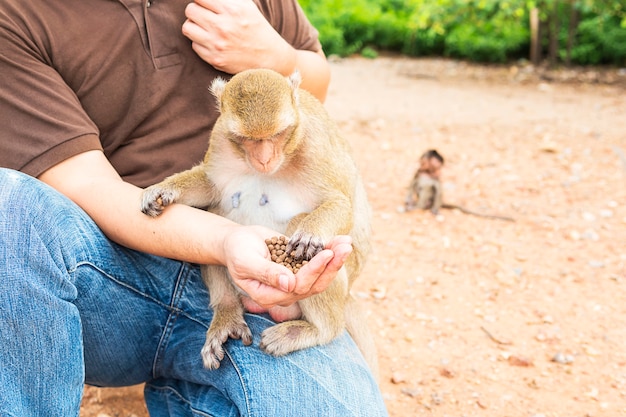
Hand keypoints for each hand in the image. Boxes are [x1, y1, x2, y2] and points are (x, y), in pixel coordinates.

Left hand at [182, 0, 295, 74]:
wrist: (270, 58)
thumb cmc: (256, 28)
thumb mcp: (246, 6)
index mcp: (231, 9)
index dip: (202, 1)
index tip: (207, 5)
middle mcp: (222, 26)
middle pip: (190, 10)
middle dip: (197, 12)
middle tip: (206, 17)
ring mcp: (217, 44)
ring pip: (187, 28)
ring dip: (194, 27)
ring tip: (205, 29)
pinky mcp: (214, 59)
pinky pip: (194, 46)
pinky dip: (201, 43)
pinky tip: (213, 43)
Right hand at [223, 225, 351, 318]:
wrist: (237, 242)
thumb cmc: (237, 252)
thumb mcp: (246, 261)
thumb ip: (266, 273)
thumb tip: (289, 284)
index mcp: (271, 295)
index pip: (298, 287)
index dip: (314, 270)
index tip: (326, 253)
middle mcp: (285, 292)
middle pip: (315, 284)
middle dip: (331, 265)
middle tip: (345, 247)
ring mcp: (294, 281)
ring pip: (320, 275)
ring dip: (335, 259)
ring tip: (346, 242)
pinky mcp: (300, 269)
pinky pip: (318, 264)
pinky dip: (330, 252)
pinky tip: (340, 240)